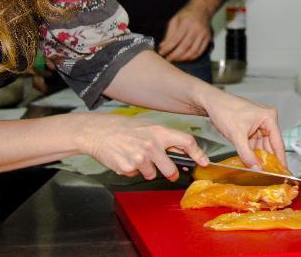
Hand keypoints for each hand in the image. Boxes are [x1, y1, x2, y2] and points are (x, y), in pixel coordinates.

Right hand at [76, 113, 207, 179]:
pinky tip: (125, 158)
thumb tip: (180, 148)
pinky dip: (132, 170)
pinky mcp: (128, 168)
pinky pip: (136, 174)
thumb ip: (163, 137)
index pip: (186, 141)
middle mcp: (151, 145)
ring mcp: (140, 158)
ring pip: (152, 174)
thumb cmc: (122, 127)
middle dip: (171, 173)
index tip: (203, 161)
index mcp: (159, 132)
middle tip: (170, 173)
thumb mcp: (147, 126)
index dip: (197, 153)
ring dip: (147, 170)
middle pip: (171, 168)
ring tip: (135, 156)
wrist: (97, 131)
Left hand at [158, 0, 211, 61]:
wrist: (202, 9)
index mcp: (186, 23)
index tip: (162, 53)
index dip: (168, 48)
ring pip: (193, 51)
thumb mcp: (175, 20)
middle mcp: (196, 29)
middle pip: (185, 46)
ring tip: (176, 60)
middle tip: (168, 59)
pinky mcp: (208, 38)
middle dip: (175, 55)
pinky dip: (192, 57)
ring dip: (183, 58)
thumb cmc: (187, 14)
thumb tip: (162, 46)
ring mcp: (203, 34)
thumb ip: (169, 33)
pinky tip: (185, 58)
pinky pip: (200, 51)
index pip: (176, 39)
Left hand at [201, 89, 285, 168]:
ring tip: (261, 172)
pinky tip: (252, 163)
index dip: (281, 160)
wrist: (211, 102)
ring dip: (260, 158)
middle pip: (271, 145)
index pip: (278, 143)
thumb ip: (247, 154)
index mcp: (269, 118)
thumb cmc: (224, 110)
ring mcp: (259, 124)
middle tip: (271, 177)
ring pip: (263, 146)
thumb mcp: (237, 135)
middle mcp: (267, 120)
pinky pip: (255, 144)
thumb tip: (256, 168)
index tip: (284, 173)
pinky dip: (253, 153)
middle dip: (269, 160)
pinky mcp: (251, 128)